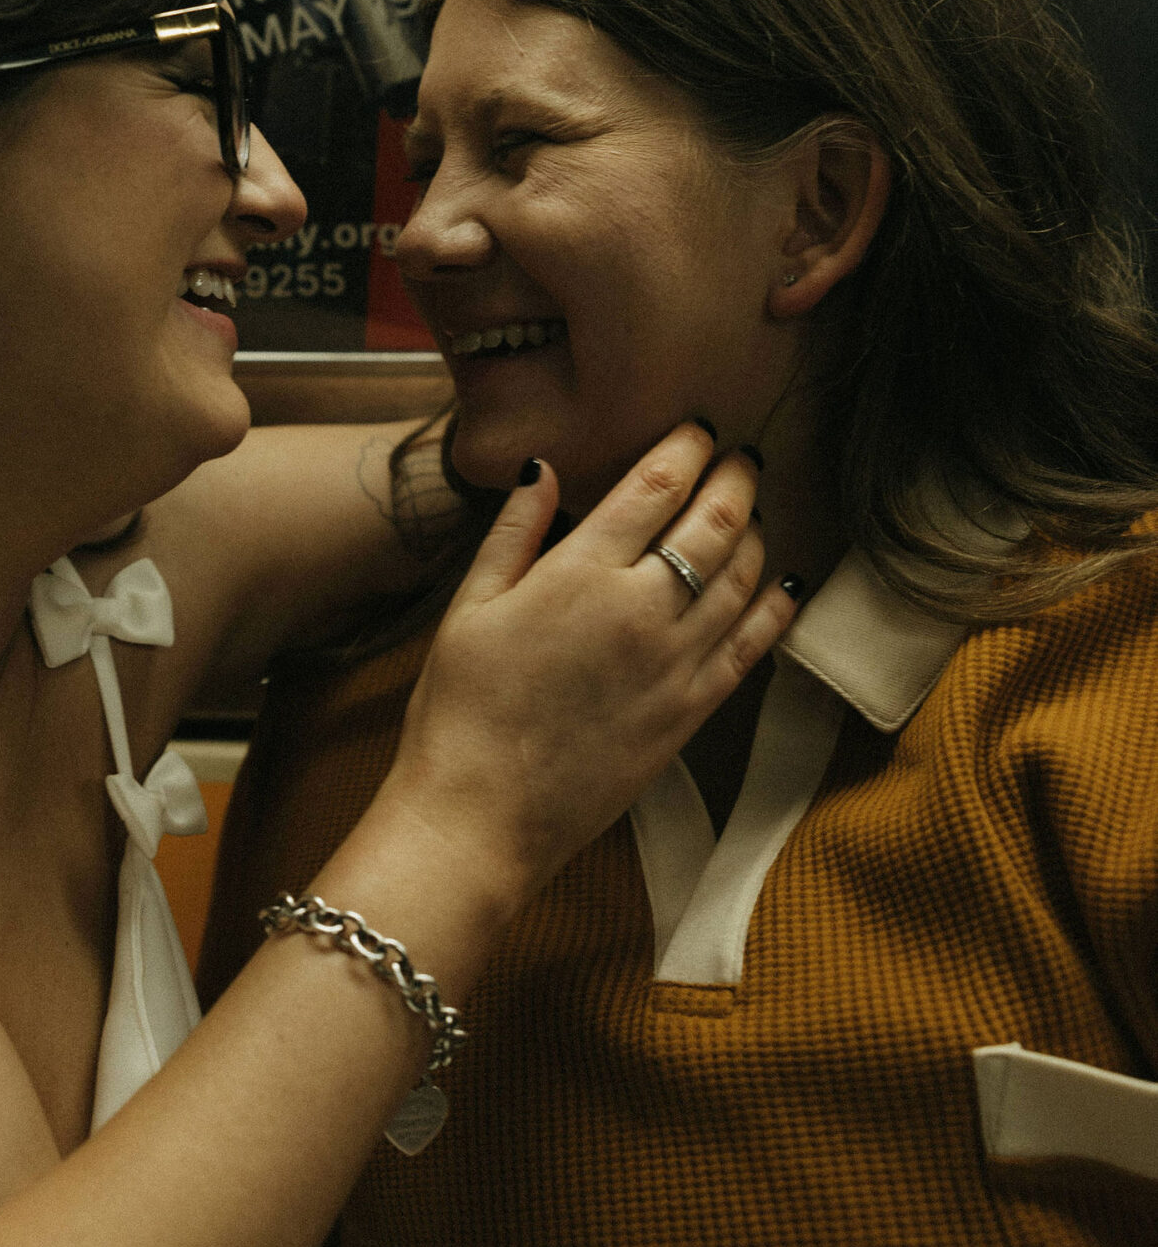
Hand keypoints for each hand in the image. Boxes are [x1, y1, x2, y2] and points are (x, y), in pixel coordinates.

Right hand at [388, 425, 793, 907]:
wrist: (480, 818)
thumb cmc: (461, 711)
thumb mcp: (469, 607)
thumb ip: (514, 532)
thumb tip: (545, 468)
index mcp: (579, 572)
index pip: (656, 486)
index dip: (686, 447)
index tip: (699, 428)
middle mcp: (640, 609)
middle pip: (715, 522)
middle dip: (737, 478)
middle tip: (744, 456)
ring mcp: (674, 663)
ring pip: (743, 577)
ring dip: (758, 532)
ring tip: (756, 509)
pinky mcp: (691, 713)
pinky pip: (752, 647)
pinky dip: (776, 607)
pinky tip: (786, 585)